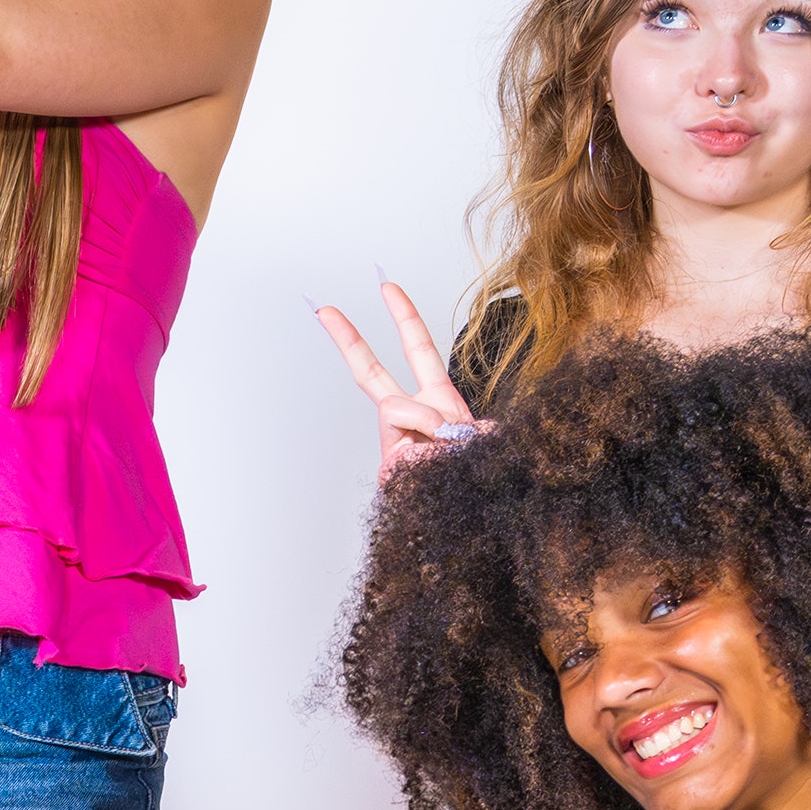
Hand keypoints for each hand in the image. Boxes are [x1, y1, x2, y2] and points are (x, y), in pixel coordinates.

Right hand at [313, 277, 485, 469]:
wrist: (476, 523)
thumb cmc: (484, 478)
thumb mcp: (487, 436)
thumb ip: (465, 424)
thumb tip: (441, 429)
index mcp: (437, 401)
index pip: (416, 350)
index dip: (403, 316)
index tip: (386, 286)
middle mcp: (410, 419)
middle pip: (369, 373)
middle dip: (347, 339)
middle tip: (322, 308)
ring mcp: (396, 445)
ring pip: (397, 407)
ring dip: (430, 422)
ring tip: (450, 444)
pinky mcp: (390, 468)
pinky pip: (408, 444)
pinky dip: (432, 452)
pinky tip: (440, 467)